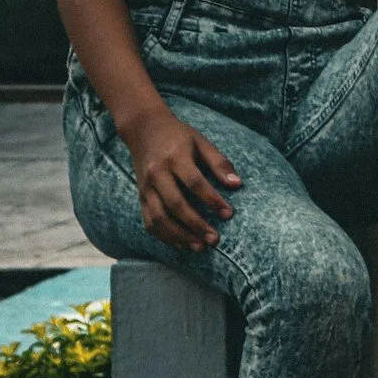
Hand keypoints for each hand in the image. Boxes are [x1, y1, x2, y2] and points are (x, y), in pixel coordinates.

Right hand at [121, 107, 241, 252]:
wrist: (144, 130)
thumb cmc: (179, 137)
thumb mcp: (202, 142)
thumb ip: (219, 162)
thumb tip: (237, 184)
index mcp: (175, 158)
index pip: (194, 183)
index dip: (212, 200)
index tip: (228, 214)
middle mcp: (157, 174)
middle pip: (176, 204)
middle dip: (196, 224)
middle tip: (215, 239)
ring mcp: (145, 188)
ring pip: (159, 218)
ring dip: (179, 236)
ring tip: (199, 248)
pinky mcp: (140, 197)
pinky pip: (149, 221)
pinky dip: (164, 236)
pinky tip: (182, 244)